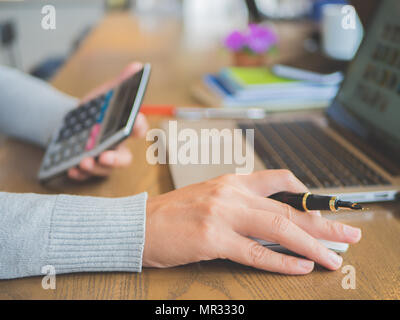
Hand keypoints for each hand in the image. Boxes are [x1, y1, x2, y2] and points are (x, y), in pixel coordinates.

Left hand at [68, 62, 148, 180]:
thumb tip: (136, 66)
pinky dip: (80, 174)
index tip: (135, 125)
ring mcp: (103, 159)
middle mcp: (117, 147)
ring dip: (95, 168)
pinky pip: (86, 176)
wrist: (71, 121)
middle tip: (105, 156)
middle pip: (124, 159)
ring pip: (105, 169)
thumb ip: (120, 84)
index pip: (138, 129)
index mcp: (124, 128)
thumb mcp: (106, 94)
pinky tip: (72, 170)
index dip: (139, 127)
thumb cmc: (94, 110)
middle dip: (116, 160)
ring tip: (83, 162)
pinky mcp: (88, 167)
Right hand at [143, 170, 361, 274]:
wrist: (139, 224)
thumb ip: (241, 203)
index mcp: (232, 181)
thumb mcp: (211, 197)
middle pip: (288, 208)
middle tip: (349, 233)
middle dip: (323, 222)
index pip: (280, 181)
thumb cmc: (174, 213)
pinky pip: (257, 252)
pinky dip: (282, 262)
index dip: (308, 194)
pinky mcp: (212, 238)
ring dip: (312, 244)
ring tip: (333, 256)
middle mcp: (231, 193)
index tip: (325, 208)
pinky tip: (301, 266)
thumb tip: (271, 217)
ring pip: (279, 229)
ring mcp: (222, 215)